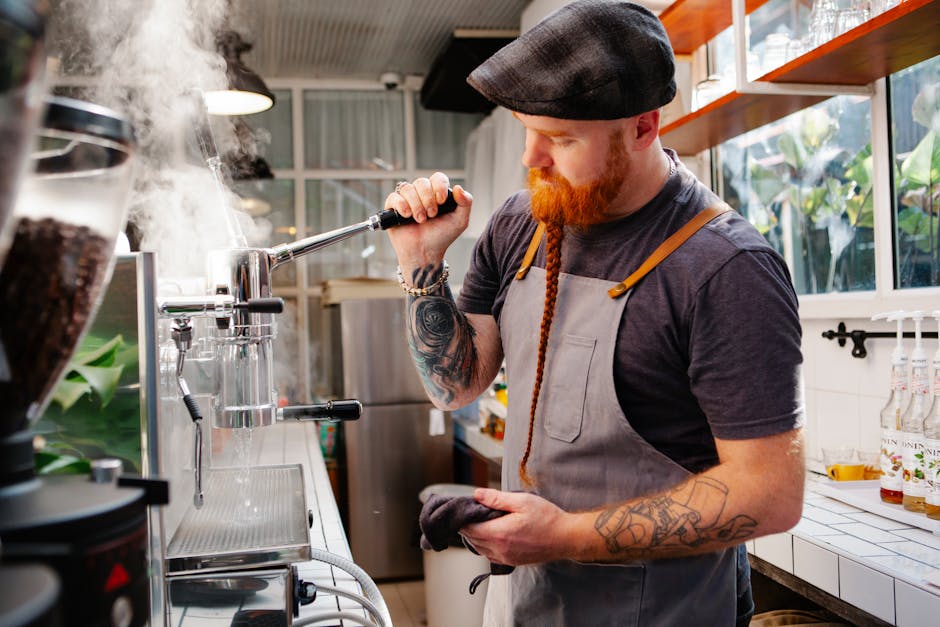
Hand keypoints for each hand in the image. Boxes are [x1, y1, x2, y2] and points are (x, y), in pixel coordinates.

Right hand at [384, 172, 471, 269]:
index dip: (439, 186)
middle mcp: (420, 194)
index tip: (442, 201)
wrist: (426, 253)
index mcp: (436, 193)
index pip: (437, 178)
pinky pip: (393, 197)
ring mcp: (406, 200)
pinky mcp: (392, 208)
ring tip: (420, 220)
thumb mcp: (460, 221)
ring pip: (407, 188)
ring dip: (416, 205)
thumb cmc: (442, 236)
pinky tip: (407, 216)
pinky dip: (401, 205)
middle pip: (421, 182)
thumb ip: (466, 202)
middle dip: (427, 199)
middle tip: (431, 215)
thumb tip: (458, 187)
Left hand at [459, 488, 577, 565]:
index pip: (468, 529)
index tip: (464, 508)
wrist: (566, 538)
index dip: (463, 518)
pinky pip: (490, 555)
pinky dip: (485, 546)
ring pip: (480, 549)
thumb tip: (477, 495)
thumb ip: (496, 498)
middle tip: (471, 512)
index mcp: (499, 533)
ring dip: (476, 536)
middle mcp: (500, 549)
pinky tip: (492, 535)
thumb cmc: (547, 518)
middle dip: (468, 526)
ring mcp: (506, 558)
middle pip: (472, 539)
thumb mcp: (522, 501)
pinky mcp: (513, 562)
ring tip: (481, 522)